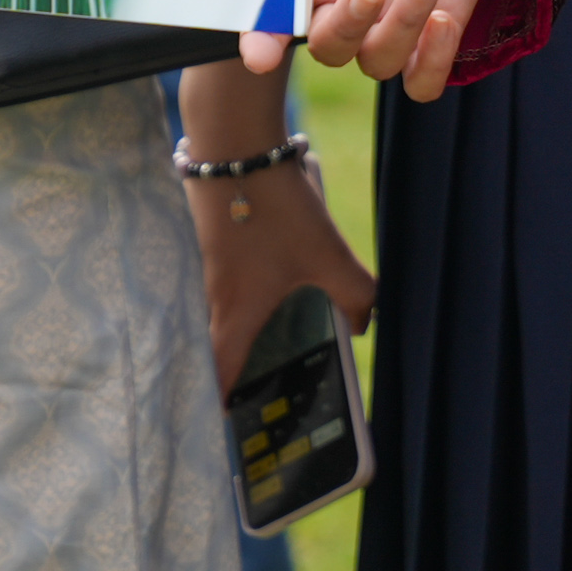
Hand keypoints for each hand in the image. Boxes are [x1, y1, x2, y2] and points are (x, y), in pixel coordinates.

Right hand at [194, 159, 377, 395]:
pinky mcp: (213, 241)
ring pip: (221, 314)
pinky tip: (271, 286)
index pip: (219, 376)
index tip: (232, 428)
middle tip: (261, 393)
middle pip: (218, 349)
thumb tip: (362, 325)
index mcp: (235, 314)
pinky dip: (242, 297)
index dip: (223, 407)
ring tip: (270, 345)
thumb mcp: (330, 256)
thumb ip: (357, 298)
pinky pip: (225, 283)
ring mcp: (209, 267)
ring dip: (239, 334)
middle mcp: (213, 296)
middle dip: (236, 375)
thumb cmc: (276, 208)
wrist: (233, 142)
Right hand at [243, 0, 504, 101]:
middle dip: (343, 27)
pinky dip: (432, 63)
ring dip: (402, 25)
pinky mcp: (435, 32)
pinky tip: (443, 18)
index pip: (270, 13)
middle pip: (325, 46)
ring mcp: (388, 21)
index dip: (260, 38)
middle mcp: (340, 0)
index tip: (261, 52)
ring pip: (377, 61)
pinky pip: (423, 82)